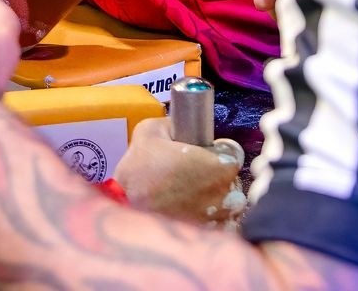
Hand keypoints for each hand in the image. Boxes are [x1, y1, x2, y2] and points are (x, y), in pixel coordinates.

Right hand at [114, 117, 245, 222]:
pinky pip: (221, 222)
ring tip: (186, 198)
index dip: (215, 153)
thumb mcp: (148, 131)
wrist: (125, 213)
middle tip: (187, 177)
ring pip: (227, 202)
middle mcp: (229, 194)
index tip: (200, 157)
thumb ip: (173, 123)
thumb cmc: (139, 172)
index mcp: (219, 166)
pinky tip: (189, 214)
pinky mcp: (214, 236)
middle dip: (214, 176)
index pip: (232, 154)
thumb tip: (180, 123)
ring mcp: (223, 219)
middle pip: (230, 179)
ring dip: (213, 198)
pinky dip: (209, 219)